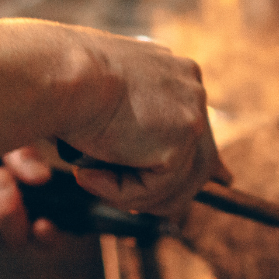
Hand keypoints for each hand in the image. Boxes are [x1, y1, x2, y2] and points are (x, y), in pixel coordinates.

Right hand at [59, 33, 228, 216]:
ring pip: (176, 184)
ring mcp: (191, 114)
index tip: (217, 179)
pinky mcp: (179, 141)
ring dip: (132, 193)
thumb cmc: (63, 84)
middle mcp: (191, 89)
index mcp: (176, 74)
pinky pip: (153, 190)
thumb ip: (130, 122)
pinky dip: (117, 192)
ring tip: (91, 179)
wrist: (60, 74)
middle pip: (201, 160)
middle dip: (170, 191)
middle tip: (134, 205)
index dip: (196, 158)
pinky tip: (87, 174)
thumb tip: (139, 157)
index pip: (196, 125)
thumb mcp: (103, 99)